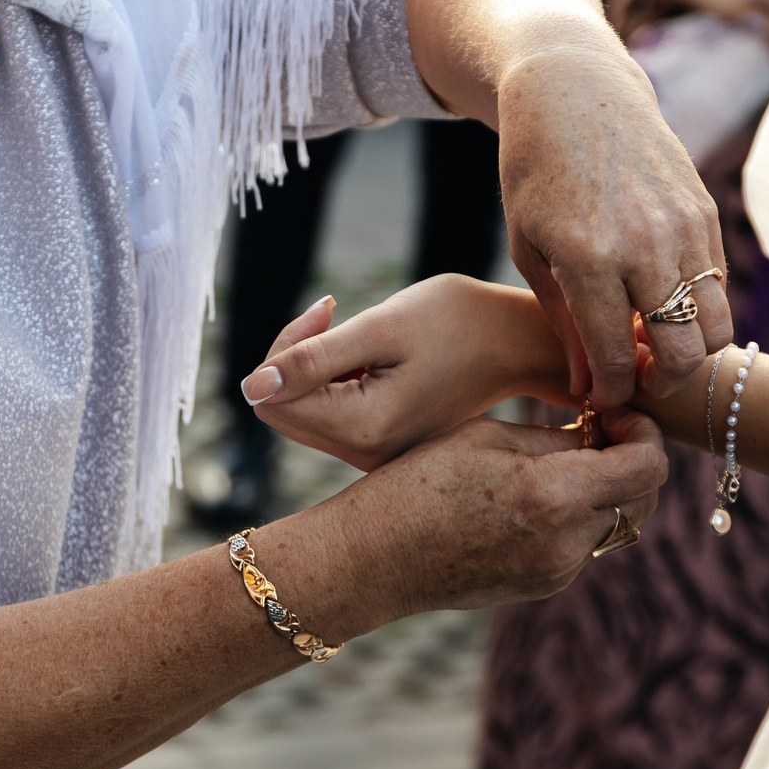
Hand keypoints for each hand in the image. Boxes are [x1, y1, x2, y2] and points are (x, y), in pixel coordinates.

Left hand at [243, 277, 572, 469]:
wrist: (519, 342)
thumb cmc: (457, 322)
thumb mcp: (381, 328)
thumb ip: (311, 358)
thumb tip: (249, 388)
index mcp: (363, 429)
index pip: (271, 398)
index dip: (285, 348)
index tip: (329, 311)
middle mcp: (366, 456)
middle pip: (281, 409)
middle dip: (295, 358)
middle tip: (336, 316)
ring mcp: (376, 457)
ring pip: (304, 412)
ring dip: (318, 368)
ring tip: (366, 338)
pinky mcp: (384, 447)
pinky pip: (332, 415)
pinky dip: (340, 381)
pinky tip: (377, 357)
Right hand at [313, 408, 668, 620]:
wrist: (375, 557)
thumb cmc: (420, 482)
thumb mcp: (490, 437)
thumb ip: (559, 437)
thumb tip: (604, 435)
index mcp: (555, 494)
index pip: (649, 465)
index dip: (643, 432)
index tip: (614, 415)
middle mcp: (568, 540)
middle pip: (643, 497)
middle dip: (630, 459)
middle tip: (595, 432)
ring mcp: (559, 570)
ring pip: (616, 520)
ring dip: (604, 489)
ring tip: (560, 463)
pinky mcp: (546, 586)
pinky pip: (584, 543)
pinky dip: (577, 515)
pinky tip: (534, 498)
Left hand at [495, 45, 729, 409]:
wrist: (573, 93)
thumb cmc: (536, 174)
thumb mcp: (530, 248)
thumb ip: (563, 323)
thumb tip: (588, 389)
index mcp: (587, 258)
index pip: (617, 357)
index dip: (612, 391)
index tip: (604, 396)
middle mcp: (642, 245)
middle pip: (682, 354)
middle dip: (661, 382)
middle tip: (637, 377)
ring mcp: (682, 227)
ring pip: (717, 326)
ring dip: (690, 348)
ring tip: (656, 341)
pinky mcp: (704, 212)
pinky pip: (719, 285)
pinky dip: (700, 307)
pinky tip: (665, 300)